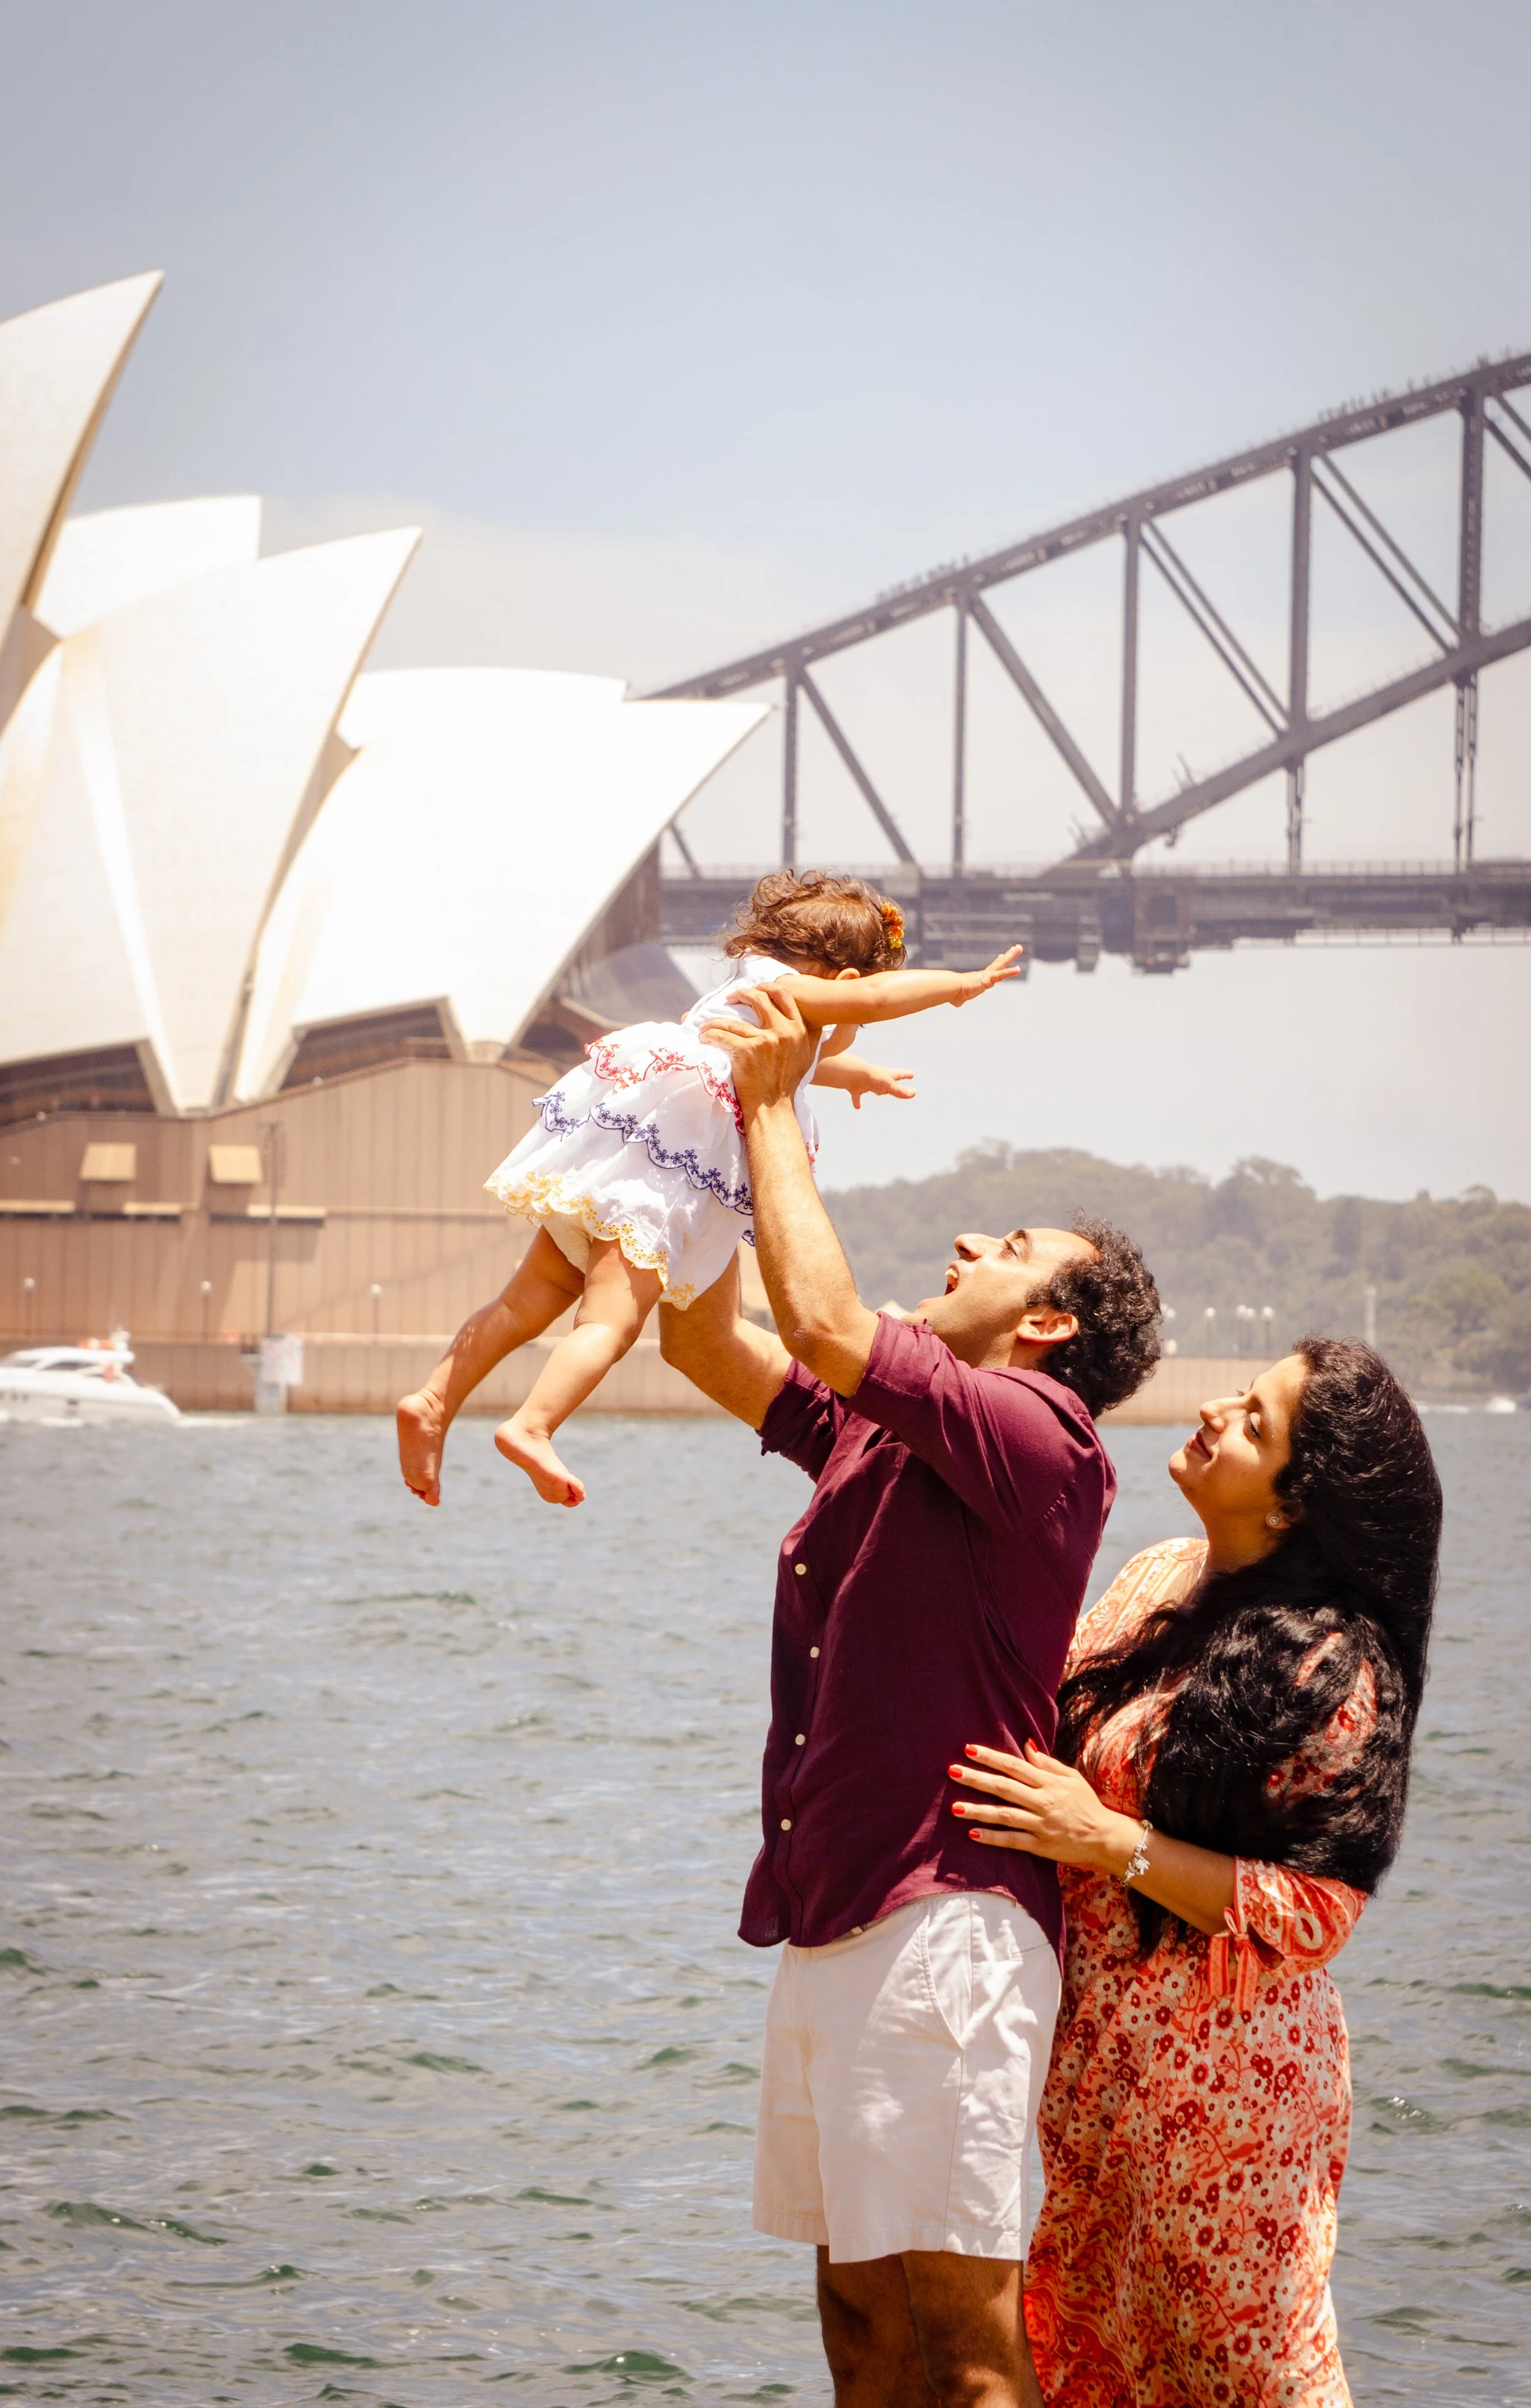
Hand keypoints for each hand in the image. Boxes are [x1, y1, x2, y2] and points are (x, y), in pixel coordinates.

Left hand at [699, 984, 818, 1119]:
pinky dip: (710, 1035)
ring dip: (716, 1021)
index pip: (784, 995)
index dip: (768, 987)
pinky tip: (705, 1037)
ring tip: (707, 1026)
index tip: (756, 989)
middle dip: (742, 994)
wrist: (773, 1108)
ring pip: (733, 1021)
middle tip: (731, 998)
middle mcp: (784, 1032)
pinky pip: (722, 1035)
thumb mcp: (806, 1057)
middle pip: (760, 999)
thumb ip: (809, 1037)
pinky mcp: (746, 1051)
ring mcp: (764, 1041)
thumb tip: (815, 1022)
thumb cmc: (787, 1084)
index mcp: (799, 1030)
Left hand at [849, 1061, 915, 1110]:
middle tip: (898, 1079)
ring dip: (877, 1090)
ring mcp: (867, 1082)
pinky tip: (857, 1107)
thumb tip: (914, 1093)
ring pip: (874, 1086)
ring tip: (879, 1094)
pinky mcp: (856, 1088)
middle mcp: (877, 1077)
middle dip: (893, 1081)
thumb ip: (900, 1091)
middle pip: (887, 1080)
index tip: (912, 1074)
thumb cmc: (872, 1077)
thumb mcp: (889, 1085)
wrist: (853, 1074)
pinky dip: (857, 1101)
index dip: (905, 1075)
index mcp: (887, 1074)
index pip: (899, 1075)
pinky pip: (857, 1096)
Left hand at [947, 1741, 1136, 1873]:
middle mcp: (1042, 1801)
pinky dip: (993, 1838)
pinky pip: (1013, 1840)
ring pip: (1005, 1815)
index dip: (991, 1757)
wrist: (1105, 1837)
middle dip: (977, 1779)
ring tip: (955, 1807)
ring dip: (978, 1810)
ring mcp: (1040, 1823)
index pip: (1014, 1766)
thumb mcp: (1072, 1778)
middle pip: (1004, 1787)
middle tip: (952, 1771)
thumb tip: (1025, 1746)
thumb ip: (1047, 1764)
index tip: (968, 1749)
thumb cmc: (1087, 1804)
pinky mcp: (1040, 1845)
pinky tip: (973, 1834)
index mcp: (1048, 1782)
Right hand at [953, 945, 1025, 1005]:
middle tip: (1017, 947)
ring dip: (1011, 956)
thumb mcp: (958, 997)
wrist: (952, 988)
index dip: (997, 963)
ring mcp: (986, 976)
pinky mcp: (987, 979)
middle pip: (999, 963)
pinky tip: (1018, 969)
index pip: (991, 970)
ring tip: (1019, 948)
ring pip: (1001, 965)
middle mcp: (984, 975)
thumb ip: (959, 1000)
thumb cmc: (952, 992)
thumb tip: (956, 1003)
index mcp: (979, 979)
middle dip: (1008, 955)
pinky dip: (1009, 972)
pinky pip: (1000, 975)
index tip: (1001, 956)